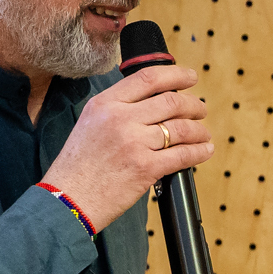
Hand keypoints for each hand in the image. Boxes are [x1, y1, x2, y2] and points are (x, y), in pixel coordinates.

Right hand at [43, 62, 213, 229]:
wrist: (68, 198)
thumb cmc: (79, 166)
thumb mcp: (90, 124)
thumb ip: (117, 110)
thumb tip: (153, 102)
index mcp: (105, 104)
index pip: (147, 78)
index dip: (176, 75)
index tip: (190, 77)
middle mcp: (120, 119)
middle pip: (171, 101)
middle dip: (194, 105)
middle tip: (200, 110)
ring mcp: (134, 143)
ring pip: (181, 128)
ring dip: (199, 130)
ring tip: (203, 134)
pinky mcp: (146, 167)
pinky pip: (183, 155)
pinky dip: (200, 152)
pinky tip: (204, 150)